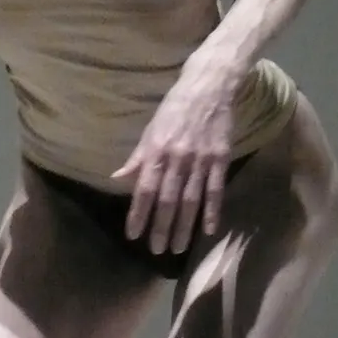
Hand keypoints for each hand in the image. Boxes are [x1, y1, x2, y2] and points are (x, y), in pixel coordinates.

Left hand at [110, 74, 234, 253]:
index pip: (144, 189)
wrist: (209, 86)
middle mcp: (177, 158)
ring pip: (190, 200)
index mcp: (156, 151)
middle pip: (167, 200)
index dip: (138, 214)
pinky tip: (208, 230)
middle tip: (157, 251)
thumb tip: (116, 178)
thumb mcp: (150, 130)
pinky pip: (215, 190)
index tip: (133, 235)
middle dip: (161, 227)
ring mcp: (201, 159)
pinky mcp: (221, 158)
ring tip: (177, 248)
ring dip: (184, 226)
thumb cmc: (175, 109)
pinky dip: (212, 211)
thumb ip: (137, 158)